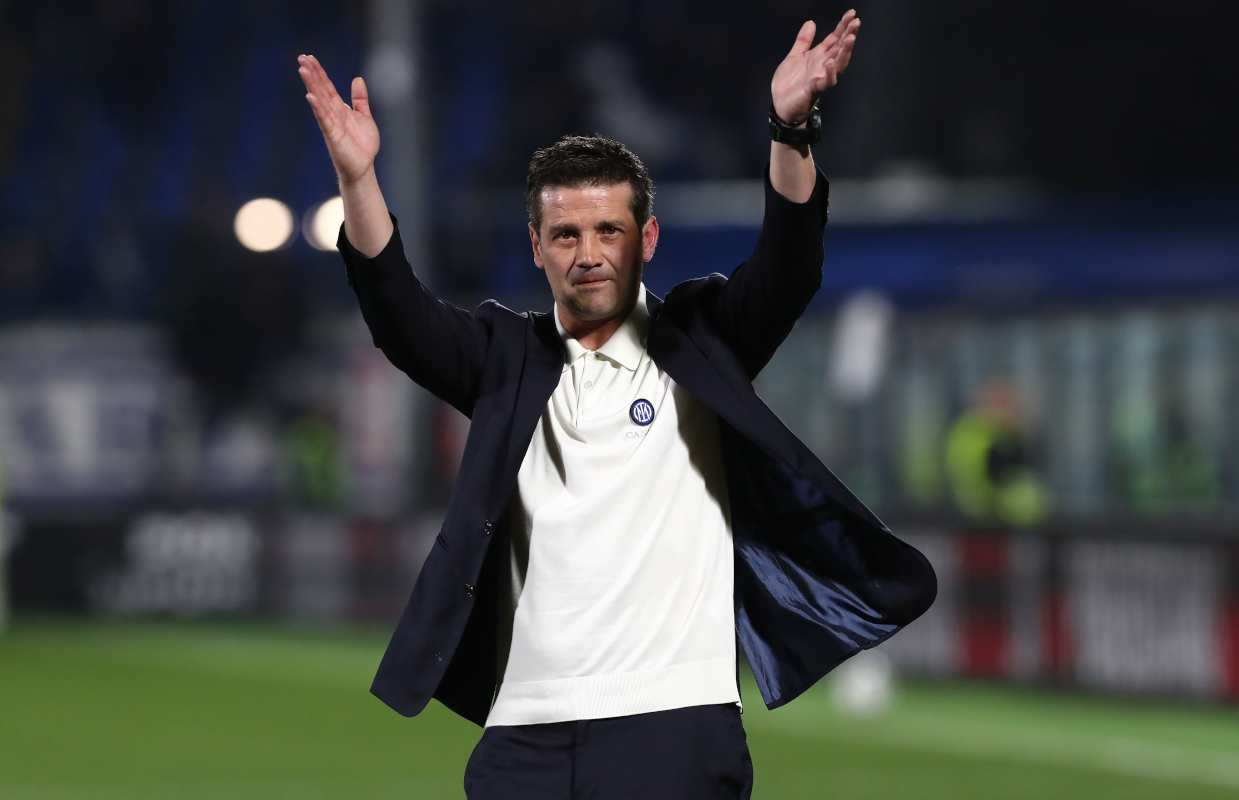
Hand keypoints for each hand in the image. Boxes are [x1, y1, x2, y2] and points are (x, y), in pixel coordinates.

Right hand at [298, 55, 379, 185]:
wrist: (364, 167)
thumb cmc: (363, 145)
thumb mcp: (365, 117)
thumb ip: (360, 100)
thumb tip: (357, 79)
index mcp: (339, 108)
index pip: (326, 86)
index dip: (319, 72)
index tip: (309, 57)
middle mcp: (332, 114)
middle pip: (320, 90)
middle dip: (312, 74)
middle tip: (301, 57)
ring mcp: (330, 124)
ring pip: (319, 101)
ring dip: (311, 85)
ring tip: (303, 69)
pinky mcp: (332, 135)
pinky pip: (324, 119)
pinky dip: (318, 108)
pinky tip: (310, 96)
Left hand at [770, 10, 859, 123]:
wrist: (781, 105)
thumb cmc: (789, 83)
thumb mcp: (794, 57)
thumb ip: (803, 41)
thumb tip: (811, 22)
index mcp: (819, 56)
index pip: (835, 38)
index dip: (843, 26)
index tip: (852, 13)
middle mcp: (824, 65)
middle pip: (840, 48)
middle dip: (849, 35)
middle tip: (856, 22)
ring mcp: (821, 77)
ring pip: (838, 63)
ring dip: (845, 51)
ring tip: (850, 38)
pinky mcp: (814, 89)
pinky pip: (825, 82)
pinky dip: (830, 73)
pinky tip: (831, 63)